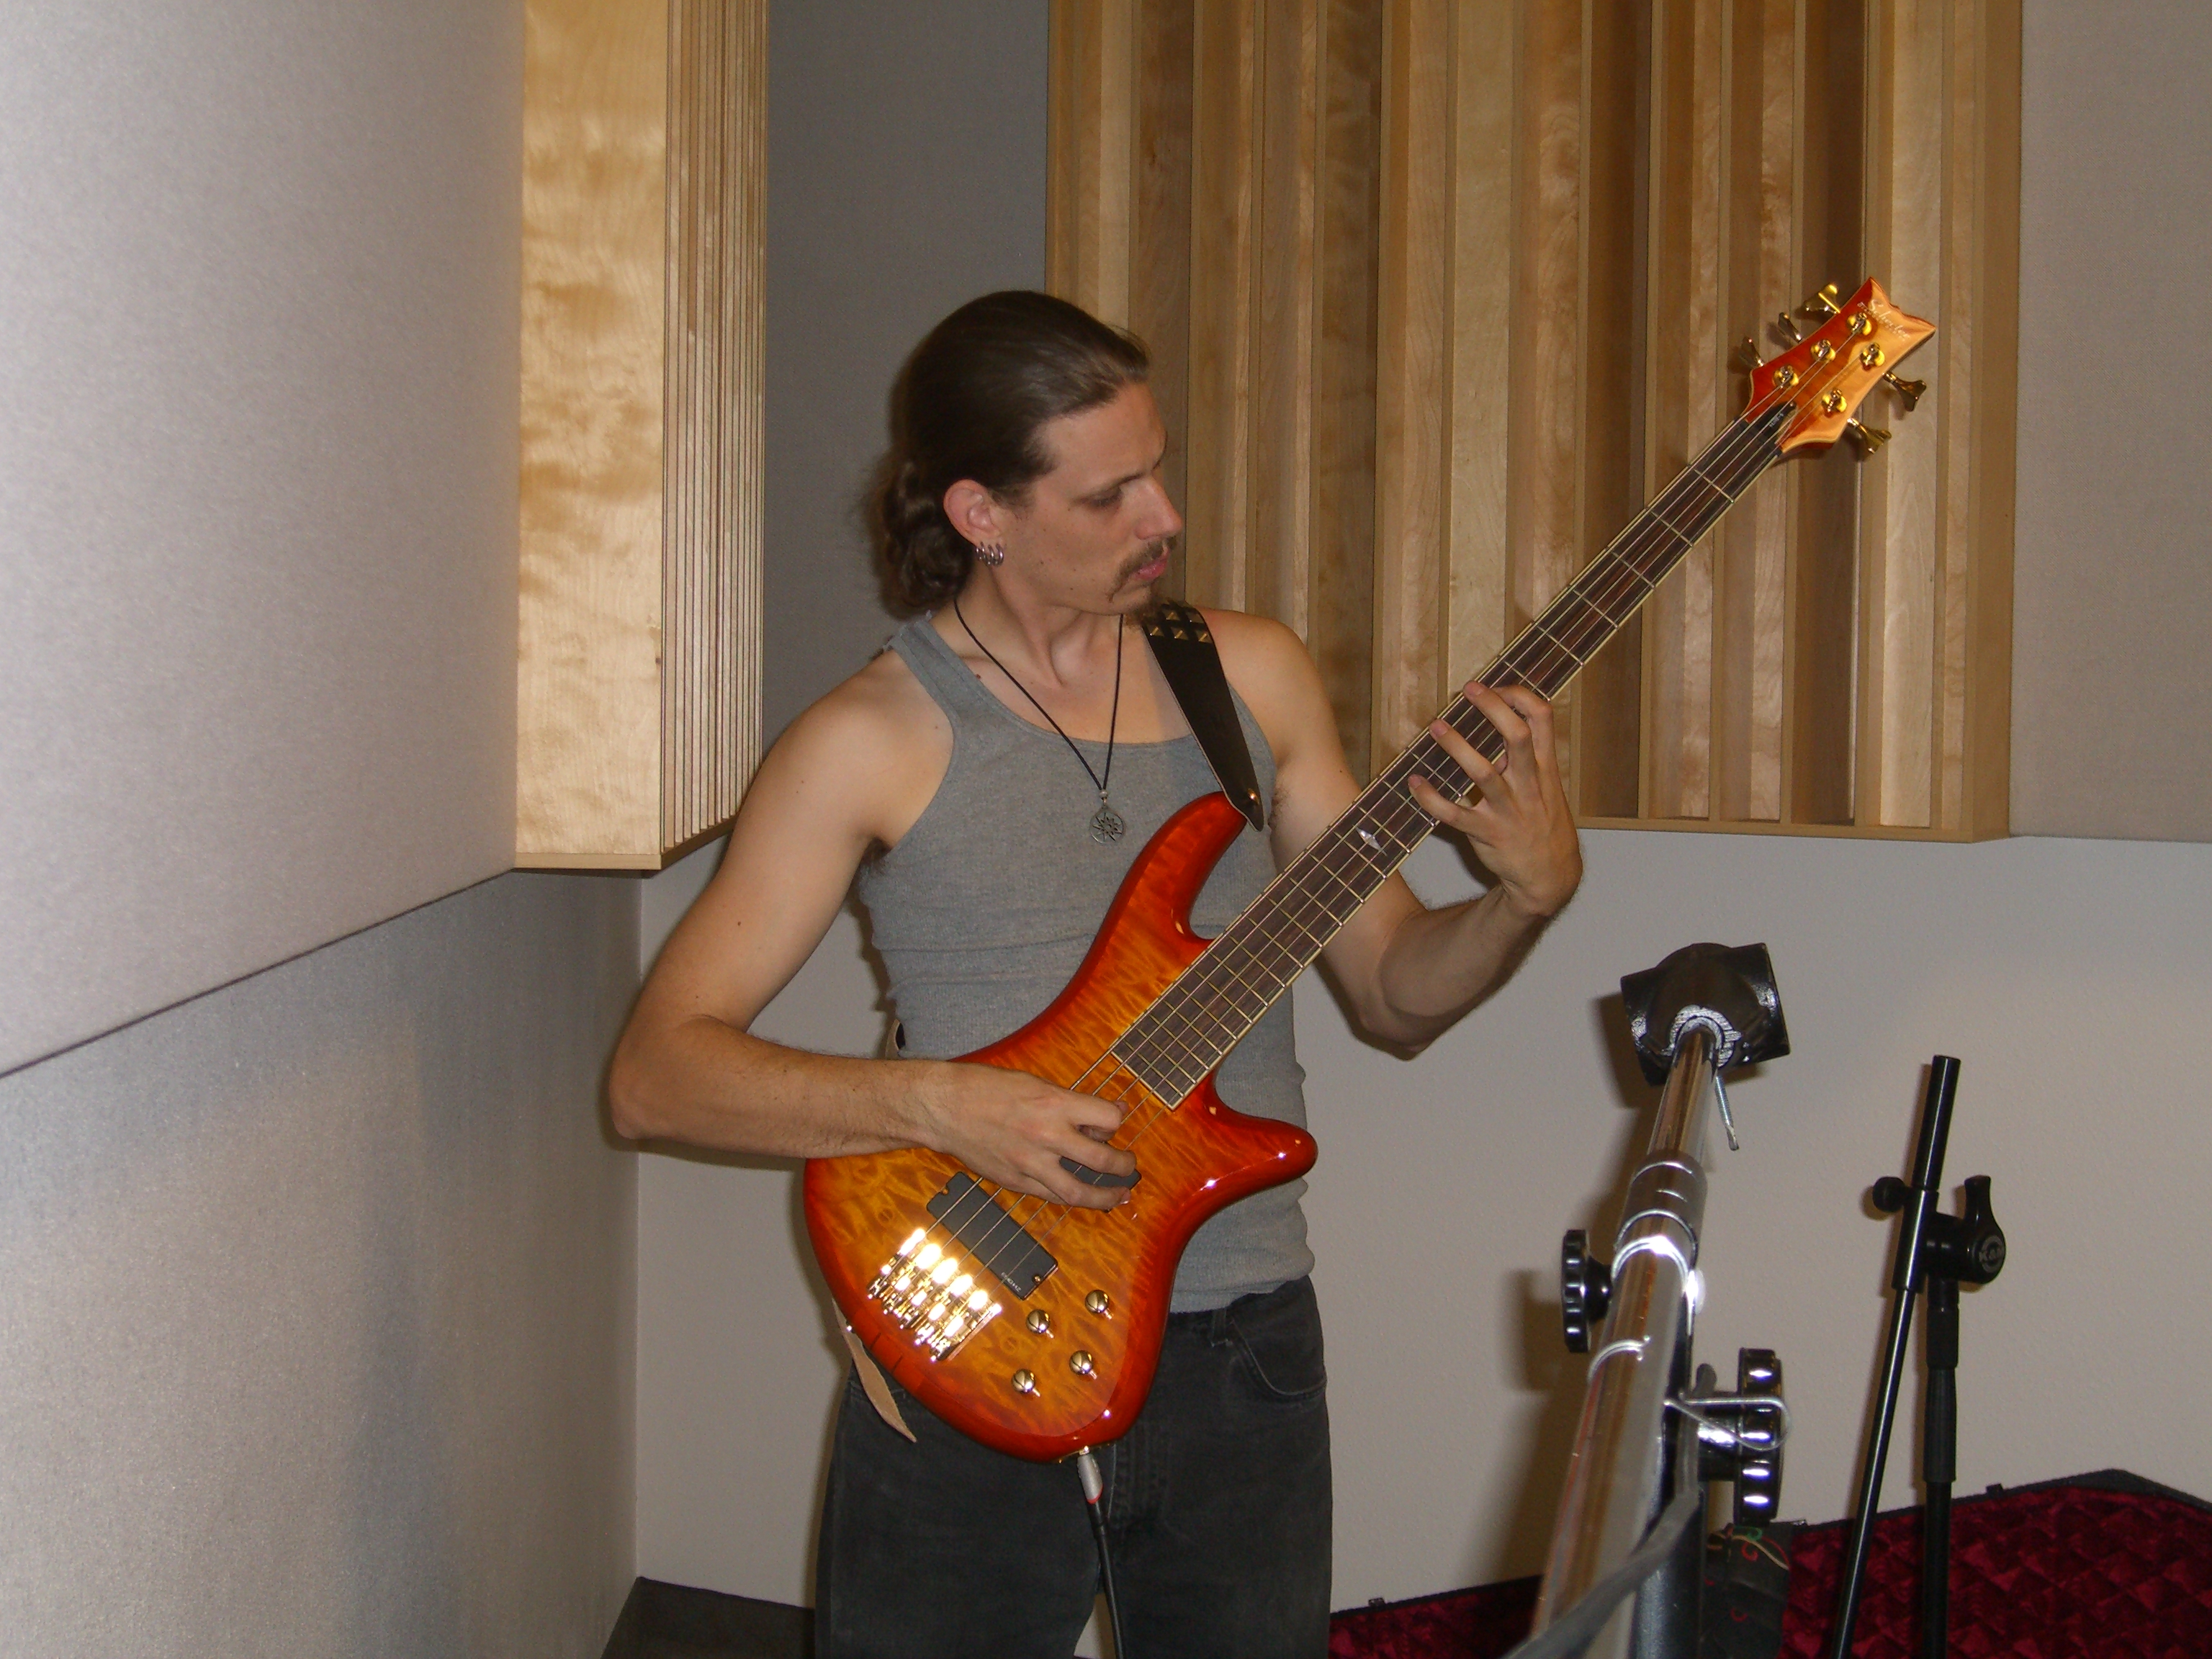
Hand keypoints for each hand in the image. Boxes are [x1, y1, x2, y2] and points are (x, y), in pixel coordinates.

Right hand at [915, 1060, 1135, 1209]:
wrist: (944, 1108)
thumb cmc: (986, 1088)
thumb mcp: (1033, 1082)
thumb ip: (1069, 1101)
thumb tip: (1105, 1113)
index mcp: (1054, 1104)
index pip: (1109, 1118)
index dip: (1117, 1119)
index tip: (1116, 1120)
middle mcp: (1047, 1135)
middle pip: (1102, 1159)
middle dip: (1124, 1165)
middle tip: (1129, 1165)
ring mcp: (1030, 1163)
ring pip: (1078, 1191)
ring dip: (1106, 1197)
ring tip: (1120, 1196)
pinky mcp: (1015, 1181)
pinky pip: (1051, 1196)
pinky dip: (1070, 1197)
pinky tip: (1081, 1197)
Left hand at [1408, 681, 1582, 920]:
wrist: (1549, 877)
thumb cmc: (1543, 825)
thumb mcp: (1548, 789)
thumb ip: (1528, 758)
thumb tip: (1500, 723)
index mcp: (1546, 770)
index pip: (1543, 720)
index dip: (1521, 696)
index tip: (1498, 686)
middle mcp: (1529, 786)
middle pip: (1517, 737)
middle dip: (1493, 708)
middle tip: (1469, 690)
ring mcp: (1508, 811)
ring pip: (1483, 773)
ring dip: (1457, 747)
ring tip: (1436, 727)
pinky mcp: (1486, 834)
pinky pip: (1454, 814)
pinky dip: (1431, 798)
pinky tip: (1415, 782)